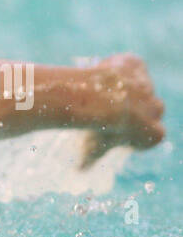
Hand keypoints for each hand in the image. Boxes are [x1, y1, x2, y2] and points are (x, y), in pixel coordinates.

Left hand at [80, 54, 164, 168]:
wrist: (95, 100)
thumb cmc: (95, 130)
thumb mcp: (92, 149)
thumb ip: (90, 159)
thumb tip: (79, 170)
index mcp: (155, 133)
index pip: (149, 137)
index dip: (133, 137)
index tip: (115, 136)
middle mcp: (157, 108)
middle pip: (148, 110)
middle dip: (132, 112)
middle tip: (107, 114)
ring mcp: (148, 85)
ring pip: (138, 87)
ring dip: (124, 90)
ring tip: (99, 95)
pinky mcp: (136, 65)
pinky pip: (127, 66)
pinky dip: (116, 69)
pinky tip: (98, 75)